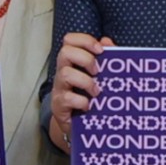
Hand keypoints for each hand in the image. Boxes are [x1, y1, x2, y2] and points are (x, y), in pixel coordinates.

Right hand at [45, 32, 107, 150]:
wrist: (80, 124)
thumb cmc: (90, 96)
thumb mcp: (99, 76)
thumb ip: (105, 58)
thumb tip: (106, 41)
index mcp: (72, 62)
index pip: (70, 40)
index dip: (85, 40)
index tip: (100, 50)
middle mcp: (63, 71)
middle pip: (65, 52)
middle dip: (86, 59)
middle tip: (97, 71)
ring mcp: (59, 88)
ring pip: (65, 74)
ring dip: (86, 81)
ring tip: (96, 92)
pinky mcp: (59, 105)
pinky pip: (67, 98)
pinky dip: (82, 101)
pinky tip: (89, 106)